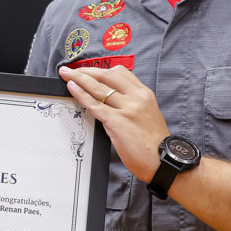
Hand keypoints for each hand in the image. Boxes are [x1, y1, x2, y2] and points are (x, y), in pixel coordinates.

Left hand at [59, 65, 168, 183]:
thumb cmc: (153, 142)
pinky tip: (72, 88)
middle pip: (107, 76)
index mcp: (144, 94)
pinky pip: (95, 104)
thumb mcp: (145, 115)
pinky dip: (81, 94)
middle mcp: (136, 97)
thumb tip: (108, 100)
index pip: (120, 73)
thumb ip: (129, 104)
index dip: (100, 70)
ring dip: (79, 79)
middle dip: (86, 71)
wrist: (163, 161)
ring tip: (66, 75)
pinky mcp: (117, 121)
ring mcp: (127, 109)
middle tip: (71, 70)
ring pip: (98, 88)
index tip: (87, 70)